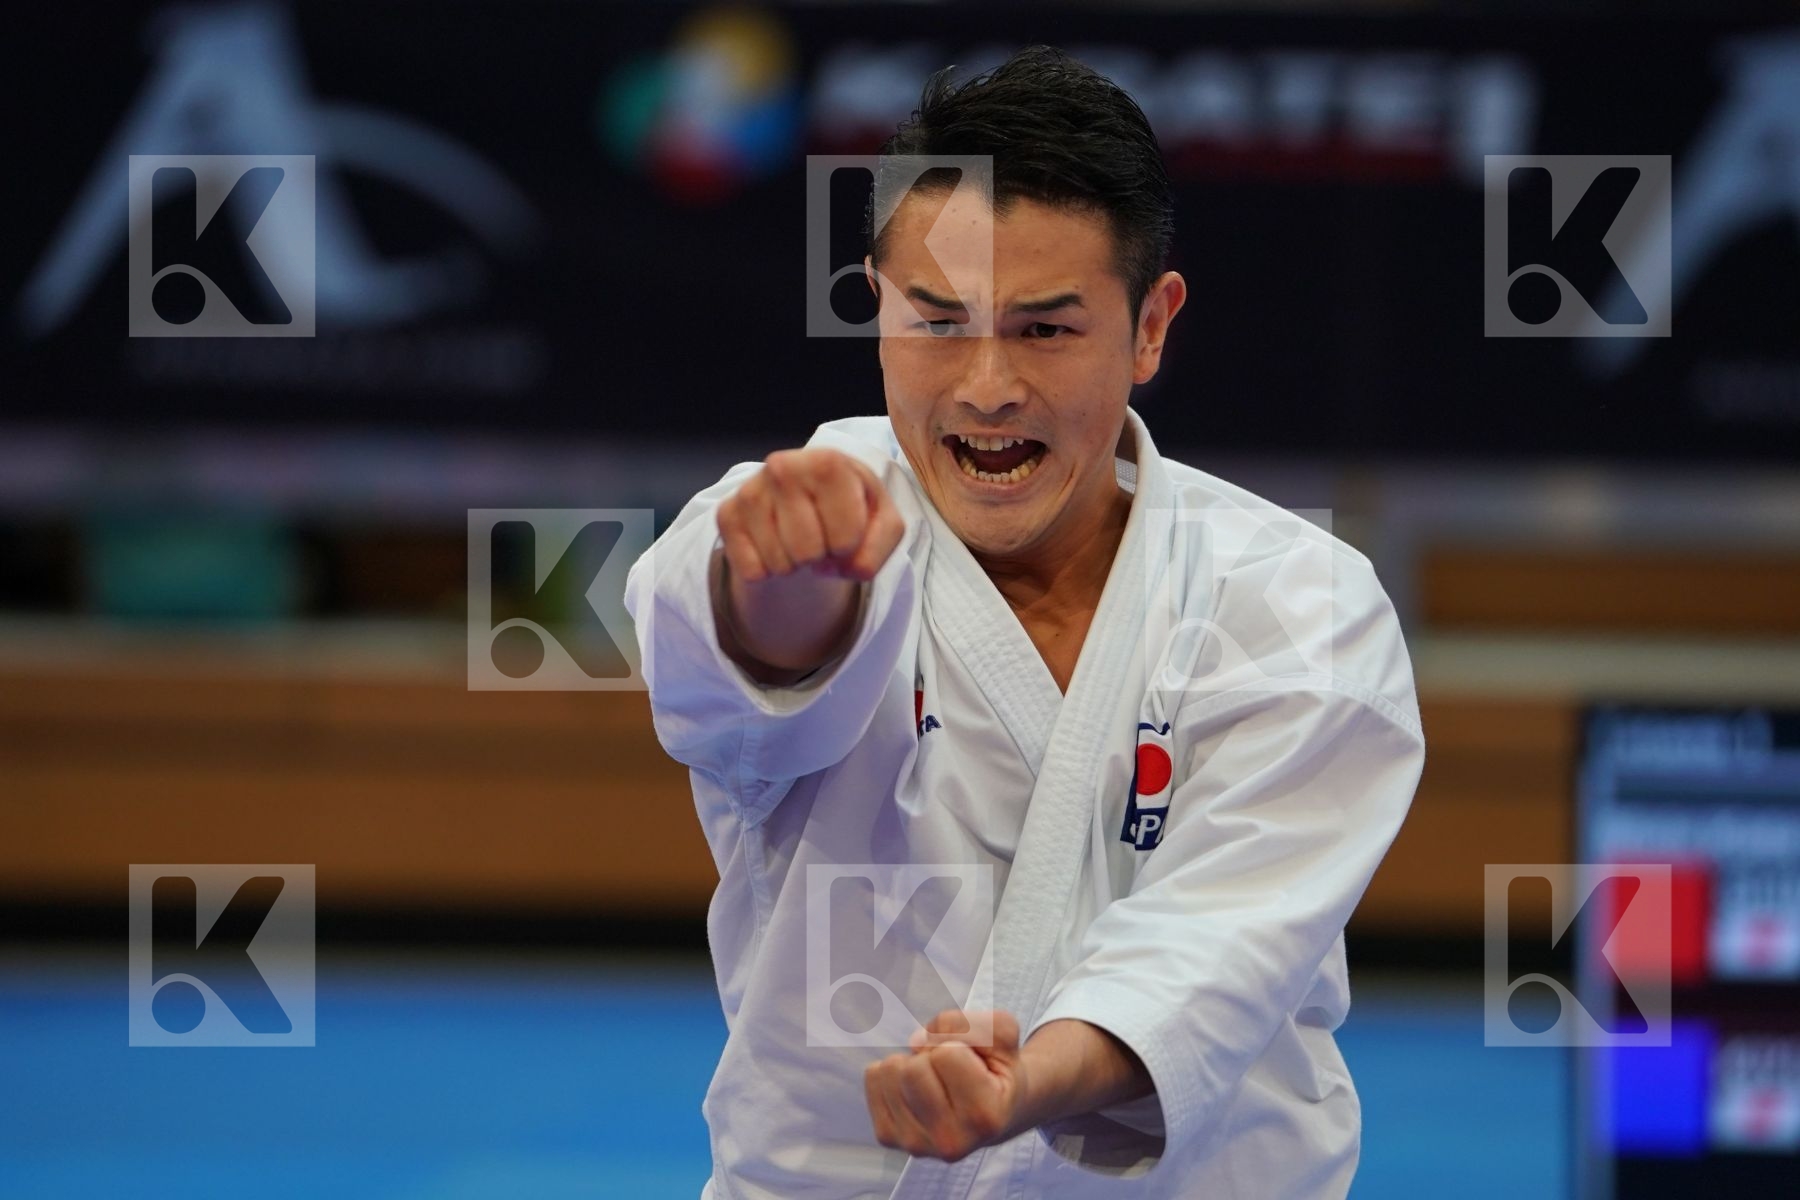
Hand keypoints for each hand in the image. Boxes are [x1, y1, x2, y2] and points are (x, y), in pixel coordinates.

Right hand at [715, 448, 903, 583]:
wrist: (809, 498)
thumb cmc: (851, 507)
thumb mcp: (883, 523)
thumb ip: (878, 548)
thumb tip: (839, 567)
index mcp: (828, 462)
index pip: (845, 537)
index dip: (849, 548)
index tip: (847, 531)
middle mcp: (783, 467)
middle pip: (808, 552)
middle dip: (820, 556)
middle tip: (819, 537)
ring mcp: (750, 489)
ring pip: (780, 565)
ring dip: (795, 565)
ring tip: (798, 540)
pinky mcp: (726, 514)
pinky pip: (752, 571)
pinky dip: (768, 572)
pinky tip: (774, 545)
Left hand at [864, 1009, 1026, 1162]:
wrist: (993, 1112)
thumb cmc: (997, 1069)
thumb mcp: (1001, 1033)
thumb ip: (970, 1024)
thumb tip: (918, 1044)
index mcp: (984, 1118)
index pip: (946, 1055)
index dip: (957, 1044)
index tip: (971, 1062)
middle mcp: (950, 1142)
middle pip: (912, 1070)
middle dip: (929, 1054)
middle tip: (947, 1069)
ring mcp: (916, 1144)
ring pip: (888, 1072)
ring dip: (909, 1061)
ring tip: (933, 1079)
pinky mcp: (889, 1137)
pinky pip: (872, 1079)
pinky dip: (890, 1072)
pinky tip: (914, 1088)